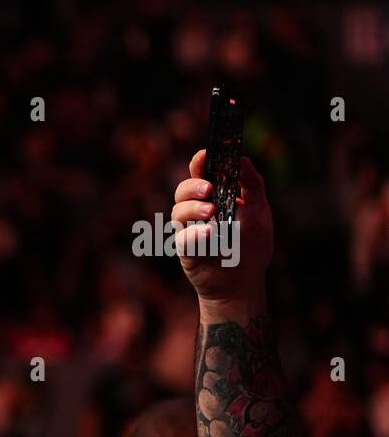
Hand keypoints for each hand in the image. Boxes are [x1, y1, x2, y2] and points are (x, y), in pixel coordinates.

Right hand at [171, 150, 272, 306]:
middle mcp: (197, 212)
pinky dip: (195, 235)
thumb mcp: (259, 211)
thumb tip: (243, 159)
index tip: (204, 155)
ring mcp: (189, 231)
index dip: (199, 163)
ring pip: (178, 213)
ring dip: (193, 209)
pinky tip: (209, 234)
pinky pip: (183, 240)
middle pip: (183, 191)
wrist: (244, 282)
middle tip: (209, 190)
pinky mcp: (186, 252)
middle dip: (192, 187)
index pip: (201, 174)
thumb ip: (252, 185)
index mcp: (214, 198)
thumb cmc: (251, 246)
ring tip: (211, 213)